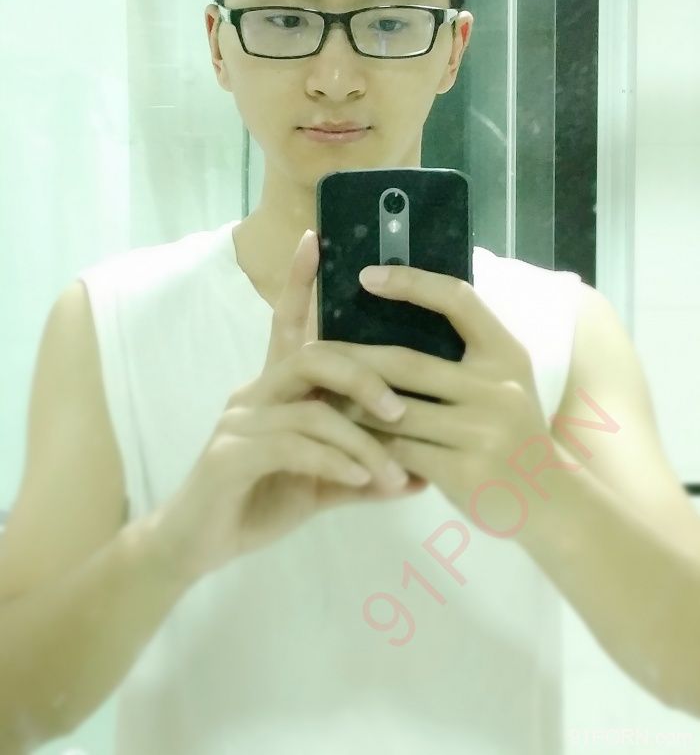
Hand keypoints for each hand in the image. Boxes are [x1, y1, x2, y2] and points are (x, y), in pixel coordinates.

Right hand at [151, 233, 428, 587]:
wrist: (195, 546)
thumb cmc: (259, 501)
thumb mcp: (321, 483)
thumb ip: (364, 472)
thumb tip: (422, 473)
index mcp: (276, 388)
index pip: (288, 323)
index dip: (300, 281)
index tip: (316, 236)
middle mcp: (255, 392)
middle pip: (313, 355)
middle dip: (365, 375)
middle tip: (402, 408)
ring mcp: (239, 422)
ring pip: (311, 407)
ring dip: (361, 439)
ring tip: (394, 471)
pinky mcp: (229, 456)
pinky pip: (293, 445)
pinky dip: (335, 462)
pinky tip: (361, 482)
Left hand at [327, 264, 573, 533]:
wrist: (549, 500)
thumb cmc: (513, 431)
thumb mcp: (504, 381)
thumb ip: (465, 353)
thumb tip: (393, 318)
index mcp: (505, 353)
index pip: (458, 300)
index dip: (412, 284)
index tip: (367, 276)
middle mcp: (497, 387)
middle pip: (408, 363)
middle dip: (354, 359)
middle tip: (313, 351)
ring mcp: (483, 431)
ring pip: (395, 411)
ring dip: (351, 404)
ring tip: (317, 394)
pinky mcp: (464, 472)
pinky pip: (400, 451)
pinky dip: (368, 444)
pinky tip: (342, 438)